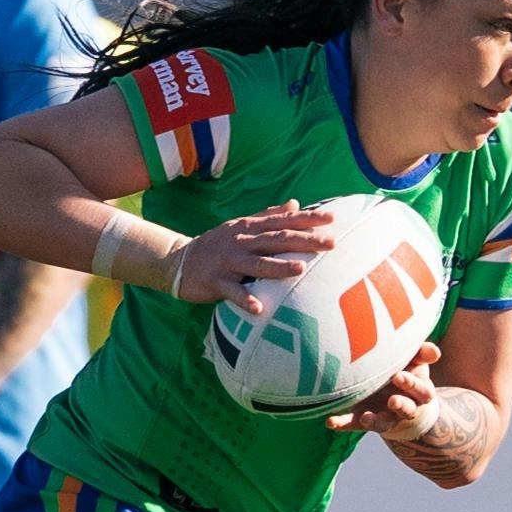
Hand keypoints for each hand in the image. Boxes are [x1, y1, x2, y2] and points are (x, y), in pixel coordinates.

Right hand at [166, 201, 333, 313]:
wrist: (178, 260)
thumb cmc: (217, 244)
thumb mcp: (241, 225)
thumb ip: (268, 215)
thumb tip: (295, 203)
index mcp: (250, 227)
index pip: (284, 221)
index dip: (308, 219)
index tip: (333, 220)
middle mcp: (242, 241)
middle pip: (276, 240)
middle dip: (304, 241)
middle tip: (331, 244)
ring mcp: (228, 261)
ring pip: (257, 263)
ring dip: (279, 267)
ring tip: (301, 269)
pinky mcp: (215, 281)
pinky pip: (232, 292)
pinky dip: (245, 299)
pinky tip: (259, 308)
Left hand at [327, 345, 442, 441]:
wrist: (397, 398)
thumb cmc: (408, 372)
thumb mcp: (416, 362)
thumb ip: (423, 355)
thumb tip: (435, 352)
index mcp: (419, 392)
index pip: (422, 391)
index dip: (412, 385)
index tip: (399, 376)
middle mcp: (404, 407)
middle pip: (407, 409)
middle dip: (400, 405)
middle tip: (392, 400)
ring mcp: (383, 415)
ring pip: (383, 422)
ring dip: (375, 420)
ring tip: (366, 418)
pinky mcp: (364, 420)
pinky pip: (354, 424)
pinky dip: (343, 423)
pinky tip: (331, 421)